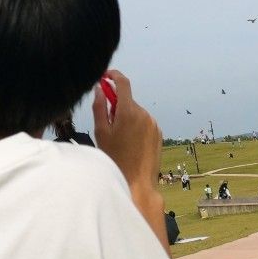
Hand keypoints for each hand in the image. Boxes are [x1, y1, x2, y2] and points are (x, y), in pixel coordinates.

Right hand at [93, 70, 161, 191]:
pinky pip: (144, 122)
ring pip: (135, 112)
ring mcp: (153, 123)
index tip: (105, 76)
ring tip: (120, 138)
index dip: (113, 75)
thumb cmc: (116, 159)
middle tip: (107, 123)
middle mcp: (143, 114)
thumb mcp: (101, 132)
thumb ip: (99, 107)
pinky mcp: (158, 133)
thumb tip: (99, 89)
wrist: (138, 183)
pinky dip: (136, 126)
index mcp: (128, 111)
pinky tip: (130, 143)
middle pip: (127, 100)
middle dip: (117, 105)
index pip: (122, 82)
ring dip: (126, 117)